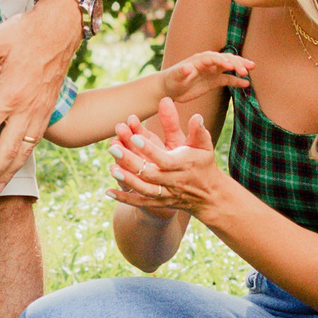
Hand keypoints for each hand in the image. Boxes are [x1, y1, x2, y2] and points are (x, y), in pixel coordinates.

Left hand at [0, 0, 80, 192]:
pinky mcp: (47, 111)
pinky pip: (35, 141)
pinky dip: (24, 157)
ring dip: (9, 172)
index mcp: (11, 94)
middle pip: (7, 151)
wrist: (60, 29)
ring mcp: (40, 112)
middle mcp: (27, 109)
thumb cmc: (25, 33)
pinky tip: (15, 164)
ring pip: (24, 151)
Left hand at [107, 95, 225, 219]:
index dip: (149, 149)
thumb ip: (198, 131)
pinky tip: (108, 192)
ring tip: (111, 168)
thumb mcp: (204, 146)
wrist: (209, 196)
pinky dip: (125, 199)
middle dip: (130, 161)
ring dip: (127, 180)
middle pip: (149, 173)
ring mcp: (166, 194)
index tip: (135, 137)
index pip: (164, 158)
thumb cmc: (204, 164)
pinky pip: (140, 202)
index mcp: (183, 165)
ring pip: (144, 189)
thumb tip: (197, 115)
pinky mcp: (159, 202)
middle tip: (113, 147)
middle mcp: (173, 181)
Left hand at [158, 50, 251, 104]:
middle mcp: (208, 63)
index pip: (214, 58)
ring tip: (251, 68)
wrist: (170, 88)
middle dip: (236, 62)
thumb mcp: (175, 76)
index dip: (223, 61)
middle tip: (247, 68)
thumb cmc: (171, 80)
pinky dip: (237, 81)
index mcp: (199, 60)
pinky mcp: (214, 80)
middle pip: (225, 59)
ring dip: (240, 67)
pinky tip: (246, 84)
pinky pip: (228, 79)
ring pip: (230, 67)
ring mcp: (212, 71)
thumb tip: (187, 67)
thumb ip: (181, 72)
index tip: (232, 66)